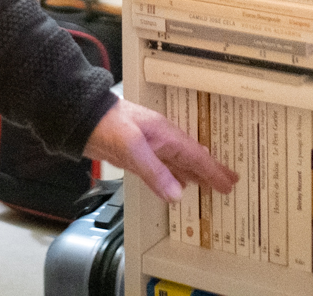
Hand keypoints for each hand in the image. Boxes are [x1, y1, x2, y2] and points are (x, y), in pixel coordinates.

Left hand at [83, 98, 237, 201]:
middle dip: (211, 170)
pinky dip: (176, 175)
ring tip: (211, 182)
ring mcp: (150, 147)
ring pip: (179, 162)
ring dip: (196, 173)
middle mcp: (161, 140)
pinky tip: (178, 181)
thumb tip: (177, 194)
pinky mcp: (137, 155)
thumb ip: (155, 172)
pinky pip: (164, 167)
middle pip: (192, 157)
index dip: (213, 171)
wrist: (82, 117)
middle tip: (229, 181)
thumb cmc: (107, 124)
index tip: (229, 182)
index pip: (196, 156)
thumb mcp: (132, 148)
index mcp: (166, 134)